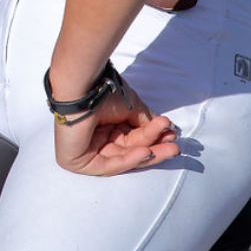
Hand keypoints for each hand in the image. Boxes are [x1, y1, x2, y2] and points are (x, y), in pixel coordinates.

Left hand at [51, 76, 178, 176]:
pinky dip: (128, 160)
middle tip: (175, 148)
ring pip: (121, 160)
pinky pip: (106, 165)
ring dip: (146, 155)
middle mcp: (94, 139)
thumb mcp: (131, 107)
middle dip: (154, 150)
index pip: (132, 139)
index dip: (153, 138)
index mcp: (104, 126)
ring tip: (168, 148)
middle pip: (128, 151)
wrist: (81, 85)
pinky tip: (145, 152)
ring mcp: (84, 152)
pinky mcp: (75, 162)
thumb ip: (146, 121)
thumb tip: (166, 129)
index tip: (172, 134)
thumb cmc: (102, 91)